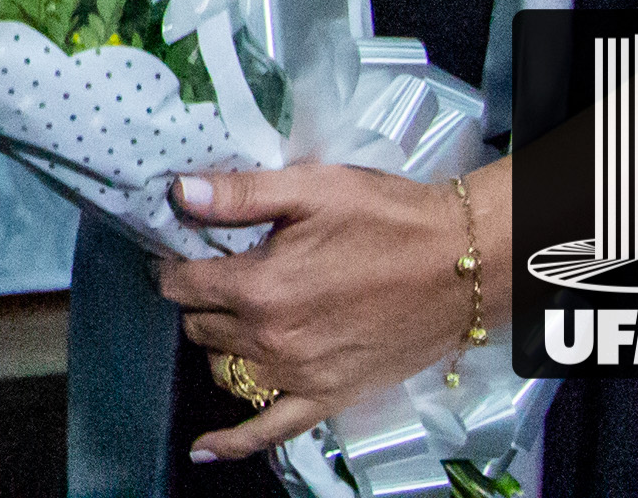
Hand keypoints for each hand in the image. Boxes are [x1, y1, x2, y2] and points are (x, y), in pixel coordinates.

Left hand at [155, 161, 507, 466]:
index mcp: (260, 286)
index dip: (174, 266)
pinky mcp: (330, 397)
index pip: (182, 285)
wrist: (463, 265)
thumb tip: (178, 194)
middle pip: (200, 327)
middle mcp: (273, 339)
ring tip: (235, 322)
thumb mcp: (311, 189)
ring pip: (225, 370)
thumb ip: (238, 195)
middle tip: (219, 279)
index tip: (183, 254)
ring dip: (219, 347)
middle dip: (200, 302)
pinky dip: (234, 441)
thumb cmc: (388, 220)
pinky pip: (271, 430)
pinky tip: (205, 448)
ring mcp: (300, 375)